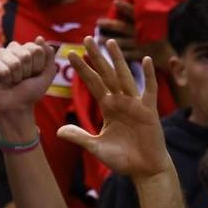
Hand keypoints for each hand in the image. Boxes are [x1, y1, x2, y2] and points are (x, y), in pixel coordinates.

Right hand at [0, 40, 55, 125]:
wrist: (16, 106)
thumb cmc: (31, 90)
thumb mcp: (47, 74)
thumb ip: (49, 55)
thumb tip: (39, 38)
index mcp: (29, 48)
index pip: (37, 49)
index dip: (37, 66)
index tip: (34, 75)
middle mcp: (15, 48)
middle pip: (26, 55)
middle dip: (26, 72)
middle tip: (22, 78)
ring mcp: (2, 54)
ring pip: (15, 63)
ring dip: (16, 77)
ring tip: (13, 80)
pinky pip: (2, 68)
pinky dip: (5, 79)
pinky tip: (3, 80)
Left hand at [59, 36, 168, 180]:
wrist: (144, 169)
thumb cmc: (122, 158)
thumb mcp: (96, 147)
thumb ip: (79, 137)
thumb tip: (58, 131)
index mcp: (108, 107)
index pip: (93, 83)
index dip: (82, 69)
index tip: (71, 54)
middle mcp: (121, 101)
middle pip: (106, 74)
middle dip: (97, 57)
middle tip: (87, 38)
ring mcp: (135, 104)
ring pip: (124, 77)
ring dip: (118, 60)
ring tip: (111, 42)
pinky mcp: (149, 111)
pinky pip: (148, 90)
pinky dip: (147, 76)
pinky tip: (144, 60)